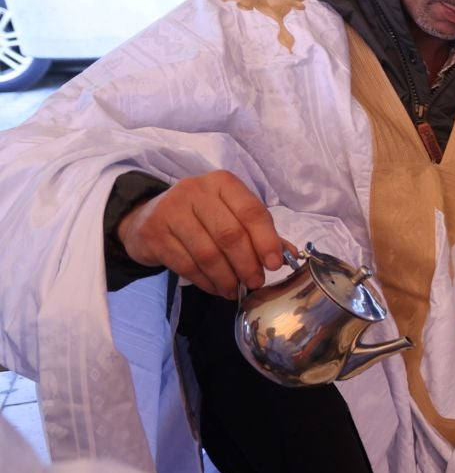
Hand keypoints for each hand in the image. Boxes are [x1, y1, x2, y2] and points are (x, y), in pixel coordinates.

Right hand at [117, 170, 288, 298]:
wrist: (146, 216)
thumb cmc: (200, 216)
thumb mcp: (230, 214)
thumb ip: (260, 232)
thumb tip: (290, 255)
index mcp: (222, 182)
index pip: (251, 211)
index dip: (266, 241)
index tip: (275, 264)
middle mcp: (195, 191)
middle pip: (230, 234)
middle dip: (247, 264)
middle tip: (255, 282)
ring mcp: (170, 210)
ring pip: (207, 253)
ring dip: (227, 278)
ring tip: (236, 289)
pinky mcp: (153, 233)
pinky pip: (186, 265)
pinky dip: (206, 282)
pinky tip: (216, 288)